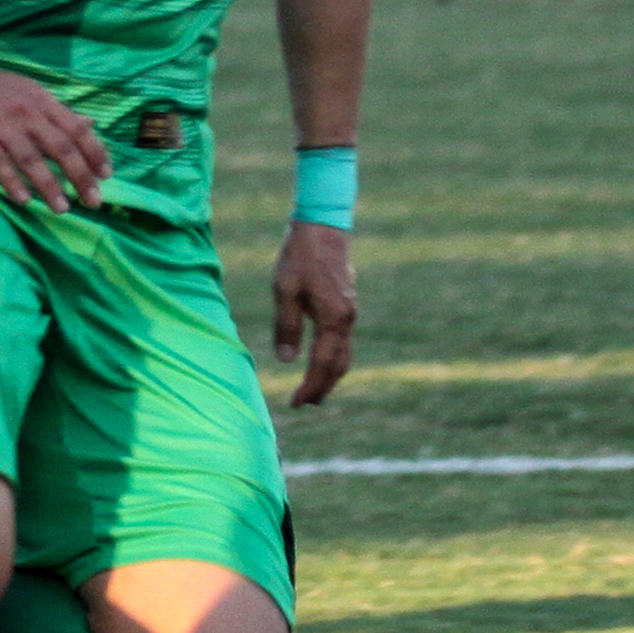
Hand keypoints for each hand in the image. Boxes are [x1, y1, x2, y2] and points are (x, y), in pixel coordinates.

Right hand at [0, 61, 110, 212]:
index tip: (106, 176)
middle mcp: (27, 112)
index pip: (77, 129)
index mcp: (43, 101)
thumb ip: (59, 113)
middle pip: (61, 147)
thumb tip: (91, 125)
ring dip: (49, 186)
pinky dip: (12, 182)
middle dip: (80, 176)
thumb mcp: (30, 93)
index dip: (95, 152)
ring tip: (62, 209)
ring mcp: (1, 124)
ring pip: (31, 159)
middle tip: (94, 202)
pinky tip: (24, 200)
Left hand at [273, 220, 356, 406]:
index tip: (296, 403)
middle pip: (339, 365)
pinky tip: (321, 361)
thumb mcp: (284, 291)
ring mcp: (350, 313)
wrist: (323, 228)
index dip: (310, 387)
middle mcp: (347, 320)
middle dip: (323, 387)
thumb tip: (287, 361)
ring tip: (313, 390)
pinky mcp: (347, 305)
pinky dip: (334, 359)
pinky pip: (344, 342)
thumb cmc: (299, 257)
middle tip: (305, 404)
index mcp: (333, 319)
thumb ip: (286, 327)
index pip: (322, 365)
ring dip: (330, 375)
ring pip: (345, 355)